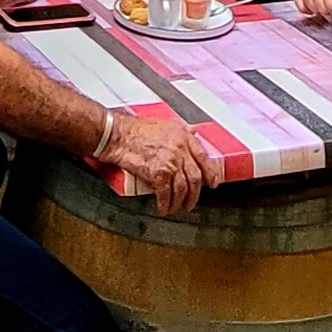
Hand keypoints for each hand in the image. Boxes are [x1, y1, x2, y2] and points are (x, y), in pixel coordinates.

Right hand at [104, 114, 222, 215]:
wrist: (118, 135)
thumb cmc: (137, 129)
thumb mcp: (167, 124)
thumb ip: (182, 131)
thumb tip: (194, 133)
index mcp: (185, 137)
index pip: (205, 158)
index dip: (211, 173)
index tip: (213, 183)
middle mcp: (181, 149)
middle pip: (195, 177)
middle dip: (194, 194)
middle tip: (190, 203)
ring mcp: (170, 162)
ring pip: (182, 188)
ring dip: (179, 202)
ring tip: (175, 208)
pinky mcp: (157, 173)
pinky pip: (165, 194)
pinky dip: (165, 204)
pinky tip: (163, 208)